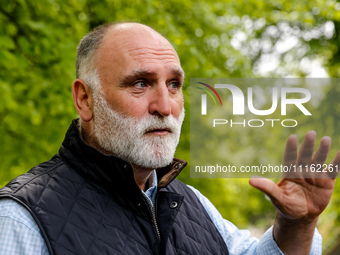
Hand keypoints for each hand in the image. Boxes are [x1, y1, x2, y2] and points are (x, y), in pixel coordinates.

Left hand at [249, 131, 339, 253]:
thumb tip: (250, 180)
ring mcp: (315, 175)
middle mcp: (302, 170)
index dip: (291, 148)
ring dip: (322, 150)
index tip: (292, 137)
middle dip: (308, 146)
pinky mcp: (327, 181)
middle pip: (305, 156)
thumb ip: (267, 188)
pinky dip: (337, 162)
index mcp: (290, 172)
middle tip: (311, 134)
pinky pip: (333, 170)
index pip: (290, 157)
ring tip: (326, 139)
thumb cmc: (286, 206)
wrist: (301, 216)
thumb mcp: (277, 198)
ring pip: (319, 160)